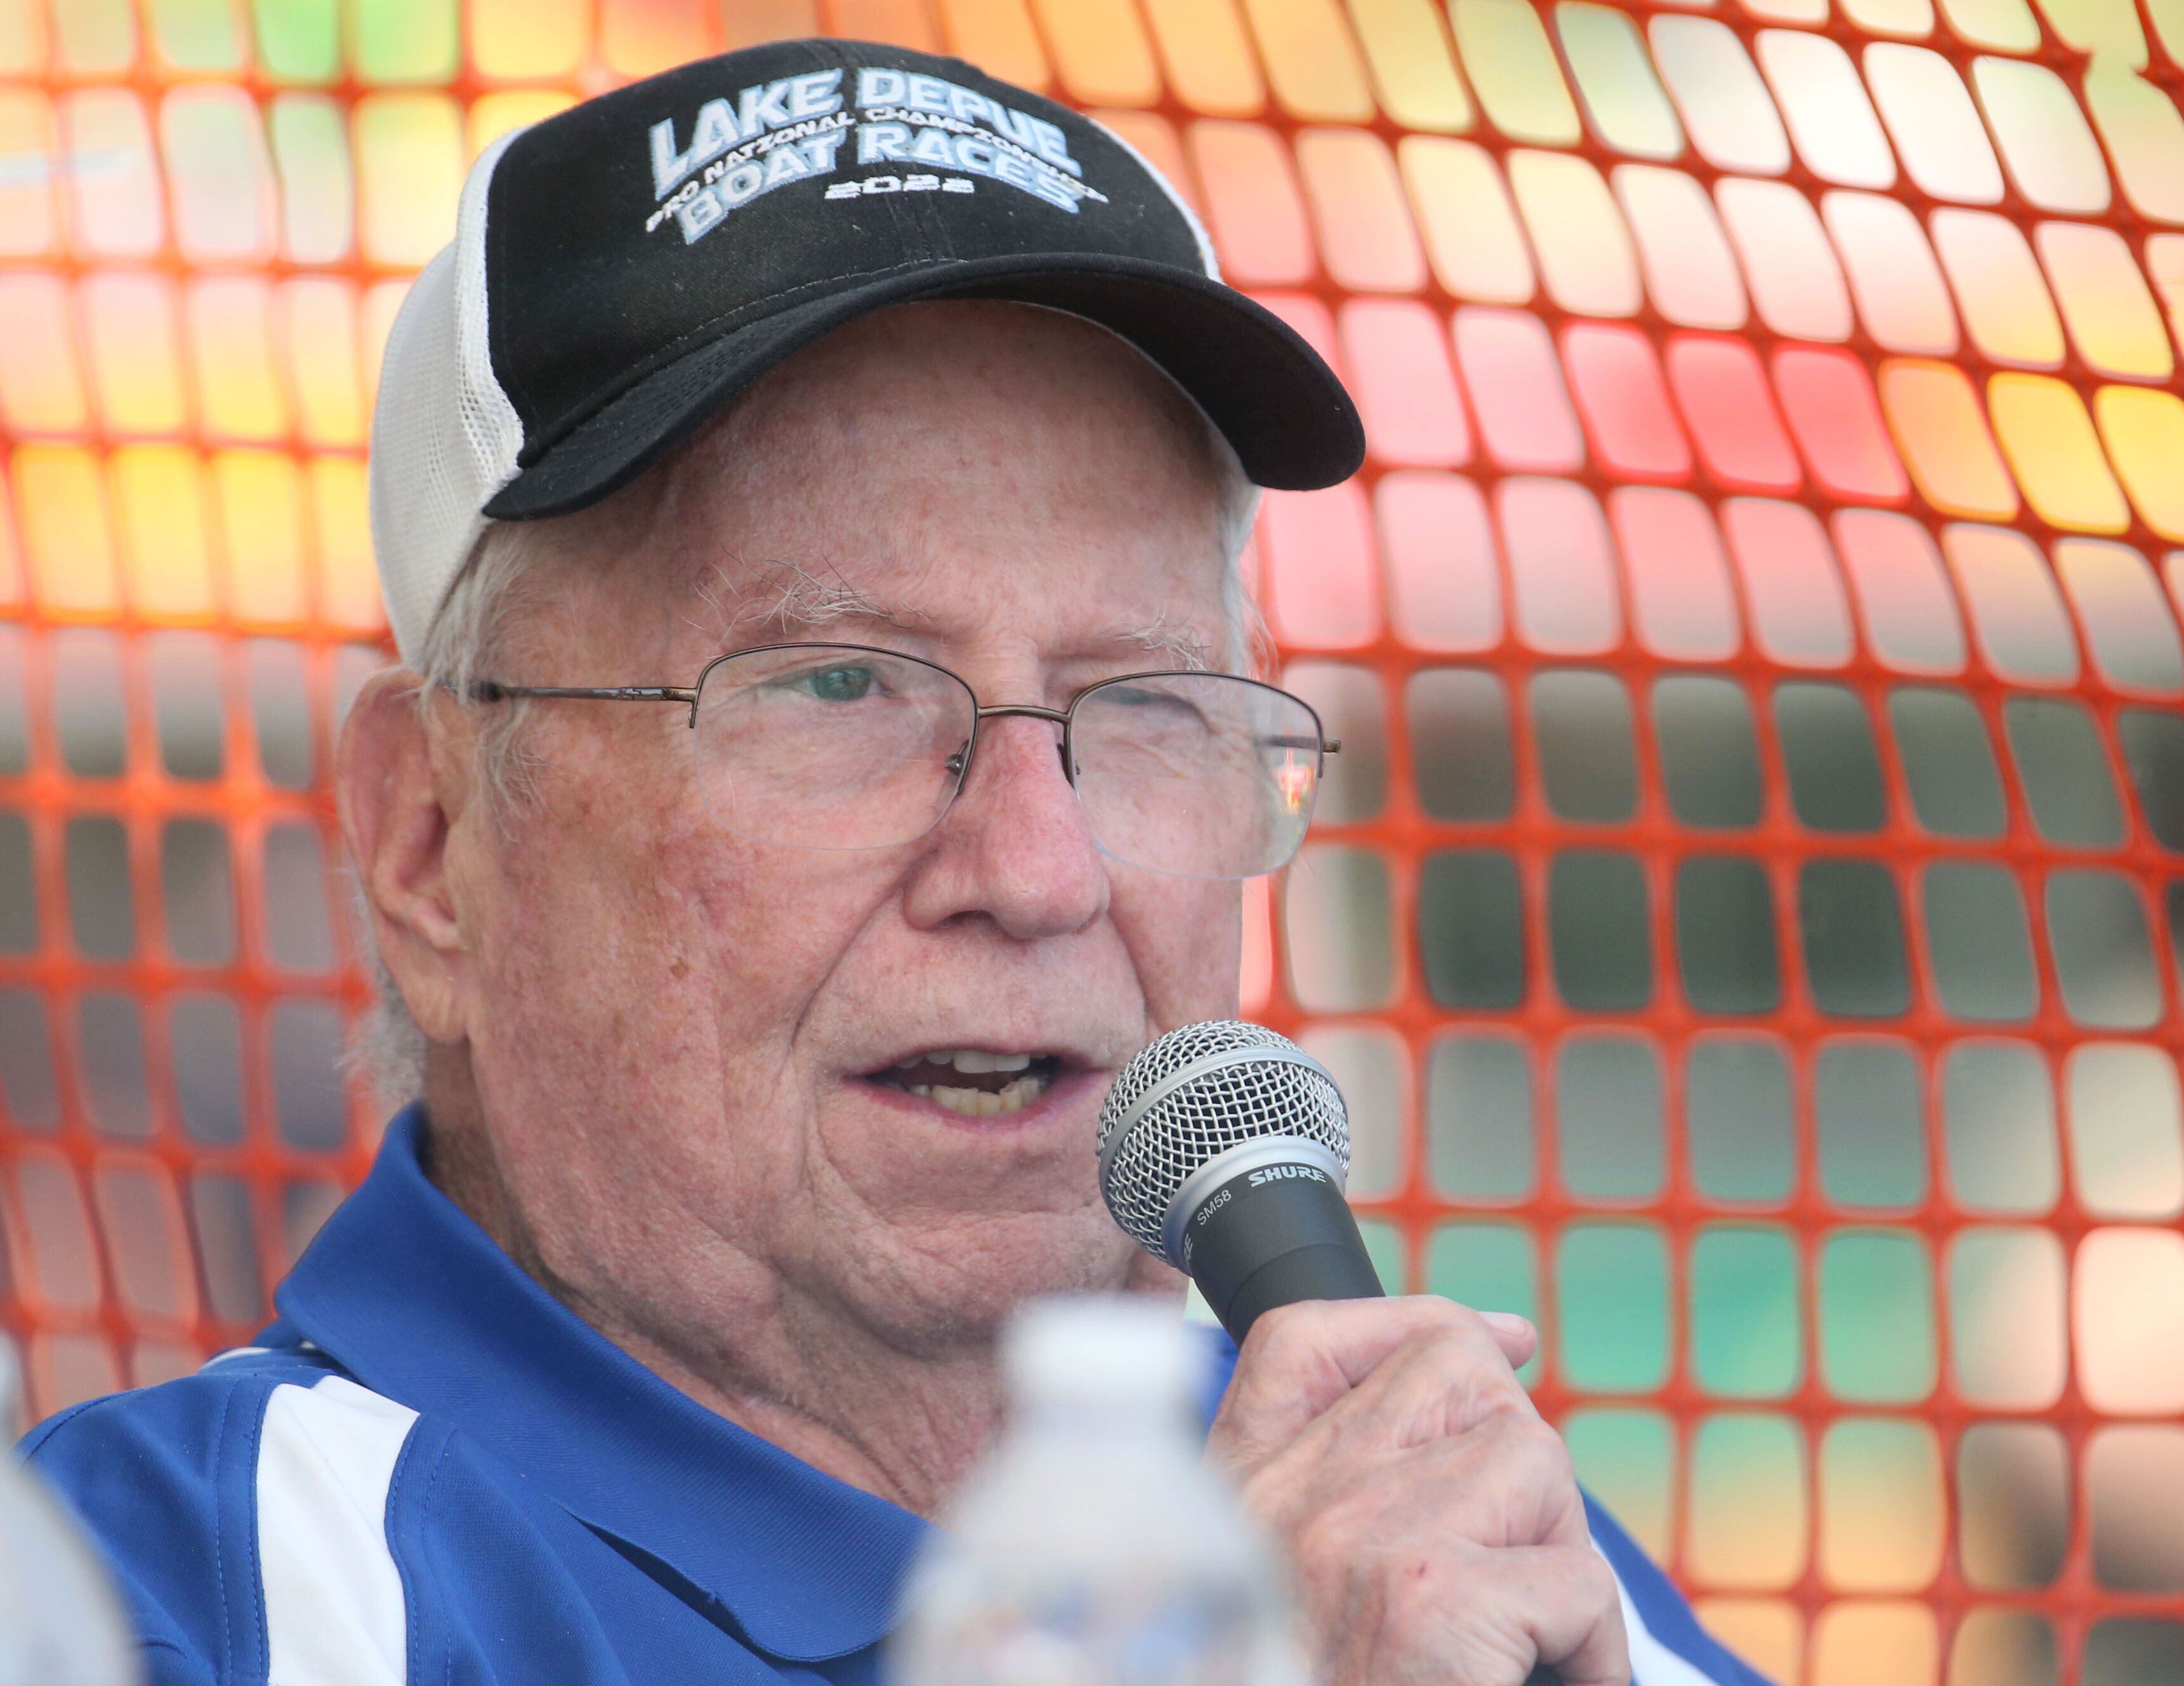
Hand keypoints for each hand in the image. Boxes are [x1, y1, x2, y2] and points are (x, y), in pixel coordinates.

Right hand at [1207, 1297, 1628, 1685]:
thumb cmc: (1294, 1676)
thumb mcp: (1272, 1581)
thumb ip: (1329, 1492)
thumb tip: (1494, 1354)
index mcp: (1236, 1493)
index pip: (1310, 1337)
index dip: (1421, 1324)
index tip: (1504, 1346)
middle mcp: (1285, 1498)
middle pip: (1452, 1374)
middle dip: (1517, 1453)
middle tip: (1516, 1564)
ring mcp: (1356, 1543)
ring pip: (1531, 1460)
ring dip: (1559, 1553)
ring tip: (1530, 1639)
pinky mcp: (1433, 1607)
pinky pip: (1574, 1579)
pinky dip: (1592, 1647)